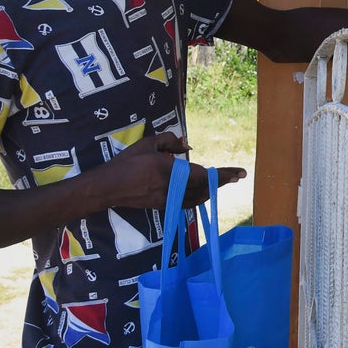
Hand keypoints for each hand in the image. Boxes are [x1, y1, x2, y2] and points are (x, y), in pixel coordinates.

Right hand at [106, 134, 246, 209]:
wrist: (107, 187)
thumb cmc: (127, 162)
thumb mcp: (147, 144)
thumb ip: (170, 141)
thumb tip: (188, 147)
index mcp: (170, 170)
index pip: (204, 174)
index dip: (224, 174)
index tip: (239, 173)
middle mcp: (172, 188)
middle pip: (205, 187)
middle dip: (223, 181)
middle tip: (238, 176)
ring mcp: (168, 199)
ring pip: (198, 197)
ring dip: (213, 189)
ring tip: (224, 182)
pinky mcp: (162, 206)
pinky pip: (187, 203)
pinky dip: (199, 197)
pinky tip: (204, 192)